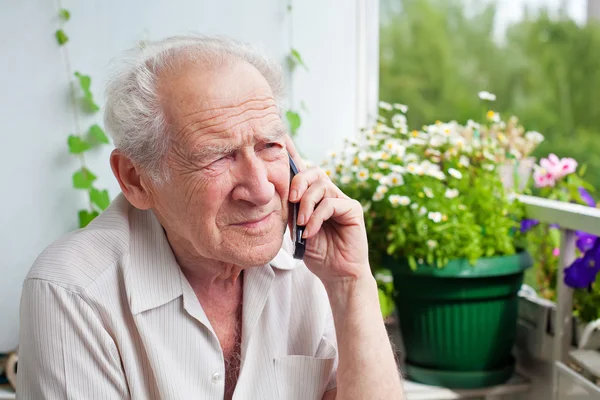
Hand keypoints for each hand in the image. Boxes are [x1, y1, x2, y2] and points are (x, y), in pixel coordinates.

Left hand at [285, 136, 369, 283]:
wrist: (337, 274)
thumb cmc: (317, 252)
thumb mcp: (295, 229)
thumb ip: (290, 209)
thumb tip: (276, 191)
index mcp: (315, 197)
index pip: (303, 172)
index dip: (293, 155)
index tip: (280, 140)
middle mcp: (330, 194)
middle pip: (313, 172)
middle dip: (298, 181)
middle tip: (291, 199)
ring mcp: (343, 200)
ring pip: (321, 185)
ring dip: (306, 204)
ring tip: (301, 224)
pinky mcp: (353, 210)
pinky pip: (331, 204)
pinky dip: (316, 217)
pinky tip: (309, 232)